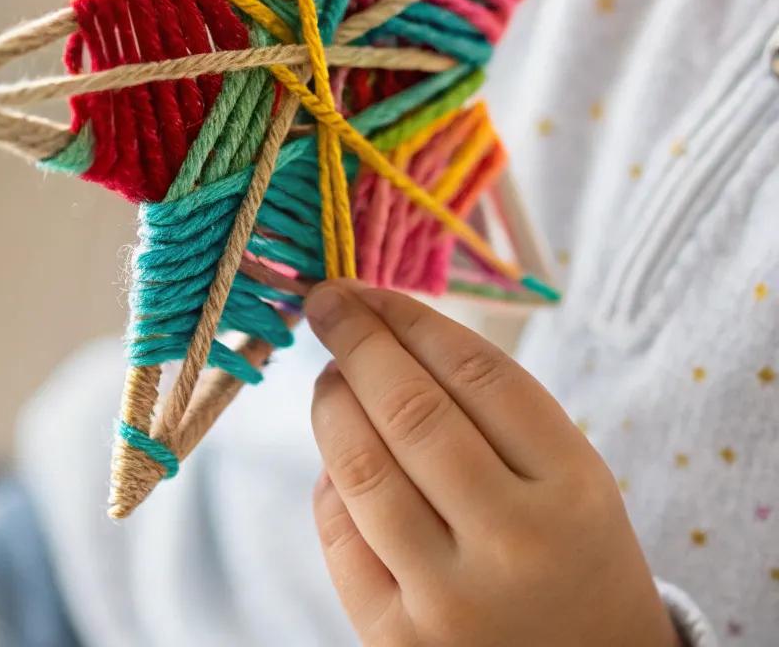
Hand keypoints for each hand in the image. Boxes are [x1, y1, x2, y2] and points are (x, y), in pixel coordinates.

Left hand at [306, 282, 678, 646]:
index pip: (477, 372)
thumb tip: (381, 336)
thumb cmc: (572, 561)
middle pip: (413, 412)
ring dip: (332, 406)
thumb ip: (494, 414)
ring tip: (331, 378)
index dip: (411, 319)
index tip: (372, 290)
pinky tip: (339, 464)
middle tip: (328, 302)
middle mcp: (515, 543)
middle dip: (358, 342)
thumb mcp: (573, 482)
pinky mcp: (399, 645)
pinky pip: (342, 539)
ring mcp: (452, 600)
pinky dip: (331, 487)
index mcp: (573, 488)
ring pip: (363, 470)